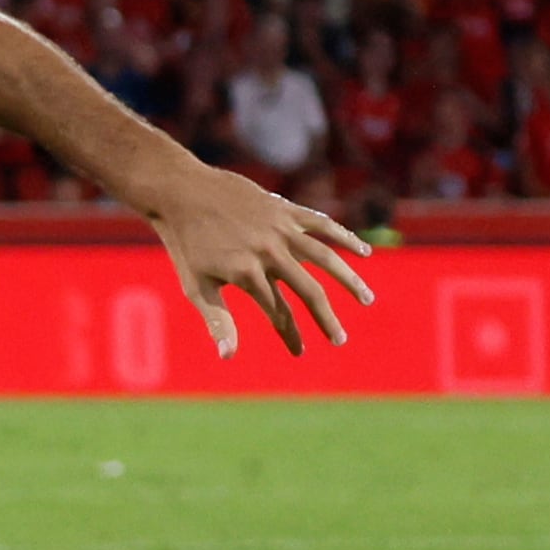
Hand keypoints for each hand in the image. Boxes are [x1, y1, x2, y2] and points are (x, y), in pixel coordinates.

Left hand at [148, 167, 375, 357]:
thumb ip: (217, 320)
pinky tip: (363, 253)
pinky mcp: (286, 210)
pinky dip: (345, 237)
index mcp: (246, 274)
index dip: (290, 335)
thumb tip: (228, 357)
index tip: (299, 352)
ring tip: (367, 300)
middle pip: (308, 290)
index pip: (277, 313)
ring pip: (325, 258)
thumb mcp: (197, 286)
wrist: (183, 193)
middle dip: (325, 319)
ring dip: (349, 281)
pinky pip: (323, 224)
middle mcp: (268, 252)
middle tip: (339, 341)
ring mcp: (280, 229)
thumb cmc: (186, 245)